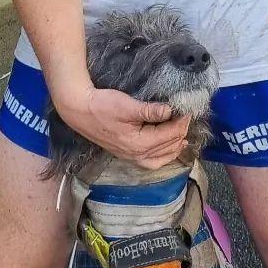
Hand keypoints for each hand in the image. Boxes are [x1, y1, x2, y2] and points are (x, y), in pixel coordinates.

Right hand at [53, 83, 188, 170]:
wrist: (80, 111)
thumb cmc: (102, 106)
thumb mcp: (128, 106)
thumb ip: (150, 111)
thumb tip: (170, 111)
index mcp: (138, 143)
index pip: (168, 136)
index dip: (181, 123)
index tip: (188, 111)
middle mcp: (136, 154)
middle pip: (166, 147)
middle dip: (180, 133)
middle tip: (187, 119)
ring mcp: (130, 156)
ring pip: (160, 158)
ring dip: (173, 148)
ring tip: (183, 138)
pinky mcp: (125, 153)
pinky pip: (150, 161)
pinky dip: (162, 156)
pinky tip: (167, 149)